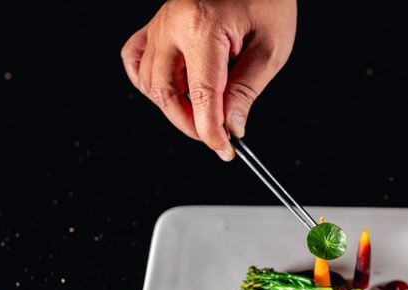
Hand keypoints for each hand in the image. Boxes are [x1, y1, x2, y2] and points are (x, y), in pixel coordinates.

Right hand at [121, 0, 296, 160]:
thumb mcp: (271, 48)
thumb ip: (247, 89)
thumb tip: (232, 125)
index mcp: (203, 25)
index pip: (201, 94)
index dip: (210, 130)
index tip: (223, 149)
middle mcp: (173, 22)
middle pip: (165, 91)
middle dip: (189, 123)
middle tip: (216, 137)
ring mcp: (160, 21)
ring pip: (148, 79)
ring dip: (172, 106)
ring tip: (203, 112)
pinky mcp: (157, 22)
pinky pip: (136, 57)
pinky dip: (149, 81)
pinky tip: (173, 91)